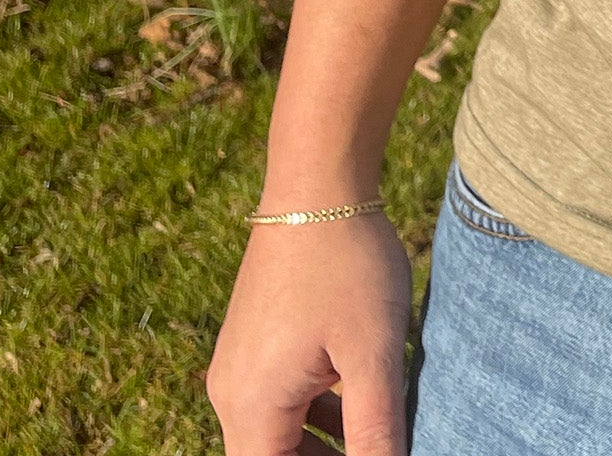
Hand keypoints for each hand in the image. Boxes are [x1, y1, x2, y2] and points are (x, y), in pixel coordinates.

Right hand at [208, 213, 413, 454]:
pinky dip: (317, 411)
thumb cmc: (347, 264)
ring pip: (279, 430)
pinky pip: (281, 395)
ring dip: (324, 444)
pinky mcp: (256, 338)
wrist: (319, 182)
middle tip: (379, 451)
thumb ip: (376, 430)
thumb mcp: (373, 353)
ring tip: (377, 439)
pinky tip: (362, 401)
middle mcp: (232, 392)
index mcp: (249, 407)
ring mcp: (241, 362)